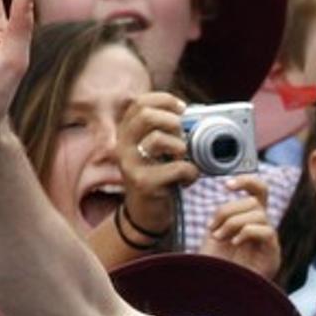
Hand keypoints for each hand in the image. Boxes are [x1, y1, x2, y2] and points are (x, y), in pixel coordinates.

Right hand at [117, 92, 199, 237]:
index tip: (183, 109)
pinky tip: (189, 179)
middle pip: (146, 115)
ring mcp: (131, 164)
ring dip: (181, 147)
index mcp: (126, 133)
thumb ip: (165, 132)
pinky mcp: (144, 183)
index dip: (165, 101)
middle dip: (173, 122)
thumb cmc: (158, 178)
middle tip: (183, 136)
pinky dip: (191, 171)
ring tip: (185, 159)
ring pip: (159, 139)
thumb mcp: (156, 152)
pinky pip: (176, 167)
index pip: (140, 103)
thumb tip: (193, 114)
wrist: (145, 215)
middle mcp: (123, 146)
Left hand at [197, 176, 280, 279]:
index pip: (259, 191)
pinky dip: (247, 232)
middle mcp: (261, 227)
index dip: (247, 181)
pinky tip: (235, 242)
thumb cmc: (216, 265)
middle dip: (229, 211)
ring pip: (259, 214)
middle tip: (214, 229)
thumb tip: (230, 194)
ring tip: (221, 238)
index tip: (227, 185)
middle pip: (255, 201)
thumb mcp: (215, 233)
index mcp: (249, 219)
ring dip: (234, 223)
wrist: (216, 290)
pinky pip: (267, 231)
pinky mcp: (272, 253)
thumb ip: (225, 214)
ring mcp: (268, 241)